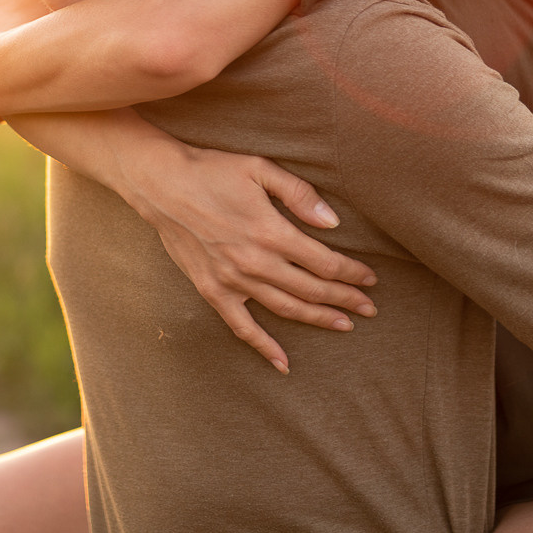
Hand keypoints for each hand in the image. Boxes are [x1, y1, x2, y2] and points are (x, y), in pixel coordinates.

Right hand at [118, 143, 380, 373]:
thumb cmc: (213, 170)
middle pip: (312, 289)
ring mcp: (233, 281)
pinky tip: (283, 363)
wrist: (161, 184)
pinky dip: (264, 346)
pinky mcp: (212, 291)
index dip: (352, 273)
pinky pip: (242, 327)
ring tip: (344, 325)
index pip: (325, 262)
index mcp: (272, 232)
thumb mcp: (260, 168)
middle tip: (369, 308)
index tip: (370, 279)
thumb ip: (299, 194)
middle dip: (345, 299)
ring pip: (286, 309)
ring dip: (318, 319)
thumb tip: (332, 222)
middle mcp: (256, 263)